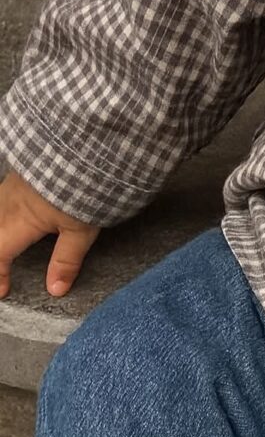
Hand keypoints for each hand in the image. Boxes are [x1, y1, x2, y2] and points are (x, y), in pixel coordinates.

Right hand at [0, 169, 100, 298]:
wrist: (84, 145)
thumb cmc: (83, 186)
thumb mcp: (81, 228)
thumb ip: (66, 259)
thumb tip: (55, 290)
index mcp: (20, 220)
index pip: (0, 253)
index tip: (3, 291)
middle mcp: (10, 201)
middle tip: (1, 267)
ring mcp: (14, 182)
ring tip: (6, 243)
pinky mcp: (23, 170)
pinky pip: (4, 195)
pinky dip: (4, 211)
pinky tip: (14, 211)